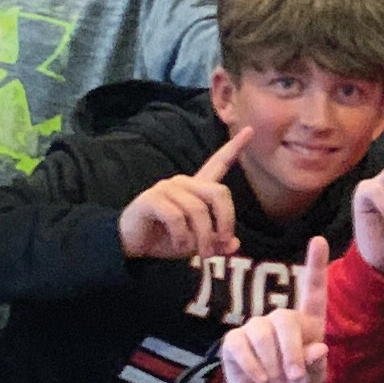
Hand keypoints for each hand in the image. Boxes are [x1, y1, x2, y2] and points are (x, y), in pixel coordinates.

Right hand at [118, 127, 250, 259]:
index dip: (234, 148)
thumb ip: (216, 244)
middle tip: (219, 245)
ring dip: (202, 238)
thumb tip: (234, 244)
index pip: (218, 163)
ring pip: (198, 211)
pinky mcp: (152, 199)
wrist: (133, 244)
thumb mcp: (196, 244)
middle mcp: (184, 183)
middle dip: (225, 222)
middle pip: (218, 193)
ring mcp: (167, 188)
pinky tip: (178, 245)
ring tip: (197, 253)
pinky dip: (181, 237)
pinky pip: (176, 217)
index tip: (250, 129)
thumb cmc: (166, 238)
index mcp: (196, 189)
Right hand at [219, 236, 329, 382]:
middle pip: (285, 319)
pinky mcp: (234, 341)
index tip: (319, 240)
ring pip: (261, 334)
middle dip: (290, 350)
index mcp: (307, 324)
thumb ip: (317, 366)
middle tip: (293, 377)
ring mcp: (255, 328)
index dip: (316, 265)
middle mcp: (280, 320)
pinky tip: (258, 380)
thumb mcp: (312, 382)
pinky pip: (241, 347)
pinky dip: (252, 367)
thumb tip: (318, 348)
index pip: (313, 290)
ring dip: (271, 364)